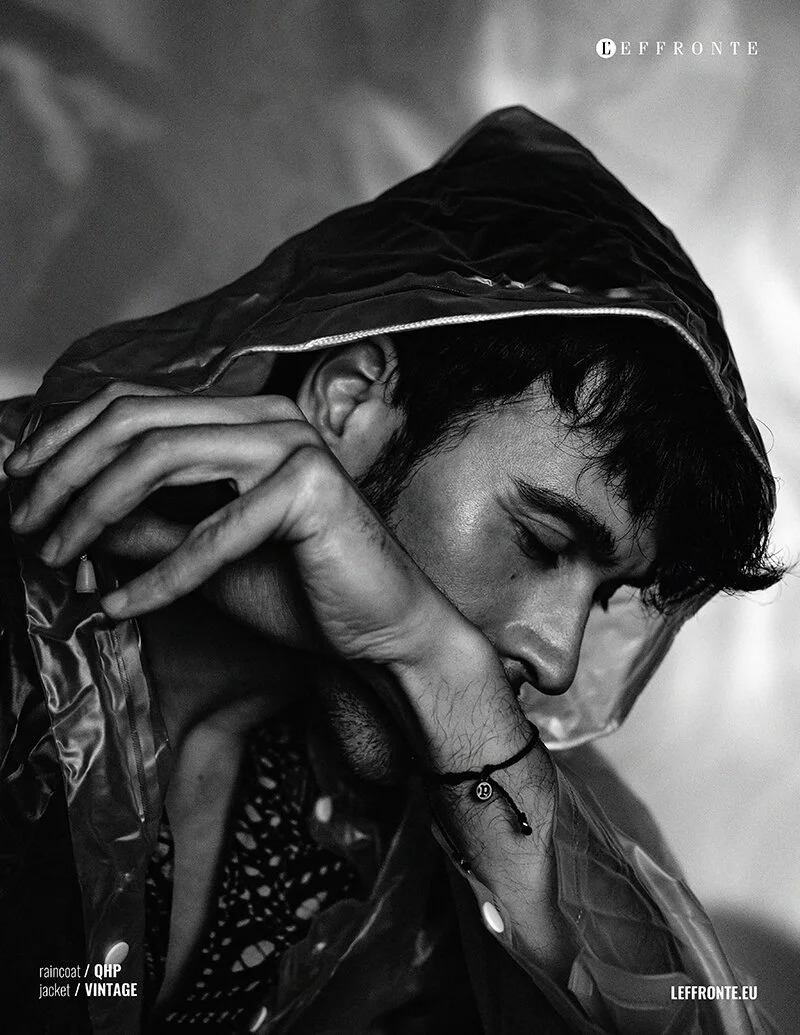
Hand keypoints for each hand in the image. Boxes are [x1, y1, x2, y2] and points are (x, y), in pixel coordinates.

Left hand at [5, 383, 481, 685]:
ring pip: (160, 457)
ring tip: (59, 559)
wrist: (382, 630)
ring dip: (95, 512)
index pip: (136, 403)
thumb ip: (141, 525)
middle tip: (24, 525)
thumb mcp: (198, 556)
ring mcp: (292, 443)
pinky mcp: (309, 488)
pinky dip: (158, 575)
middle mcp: (268, 415)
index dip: (67, 436)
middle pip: (136, 419)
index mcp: (244, 418)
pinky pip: (210, 533)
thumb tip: (63, 513)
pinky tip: (121, 608)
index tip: (21, 483)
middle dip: (65, 473)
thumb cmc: (299, 591)